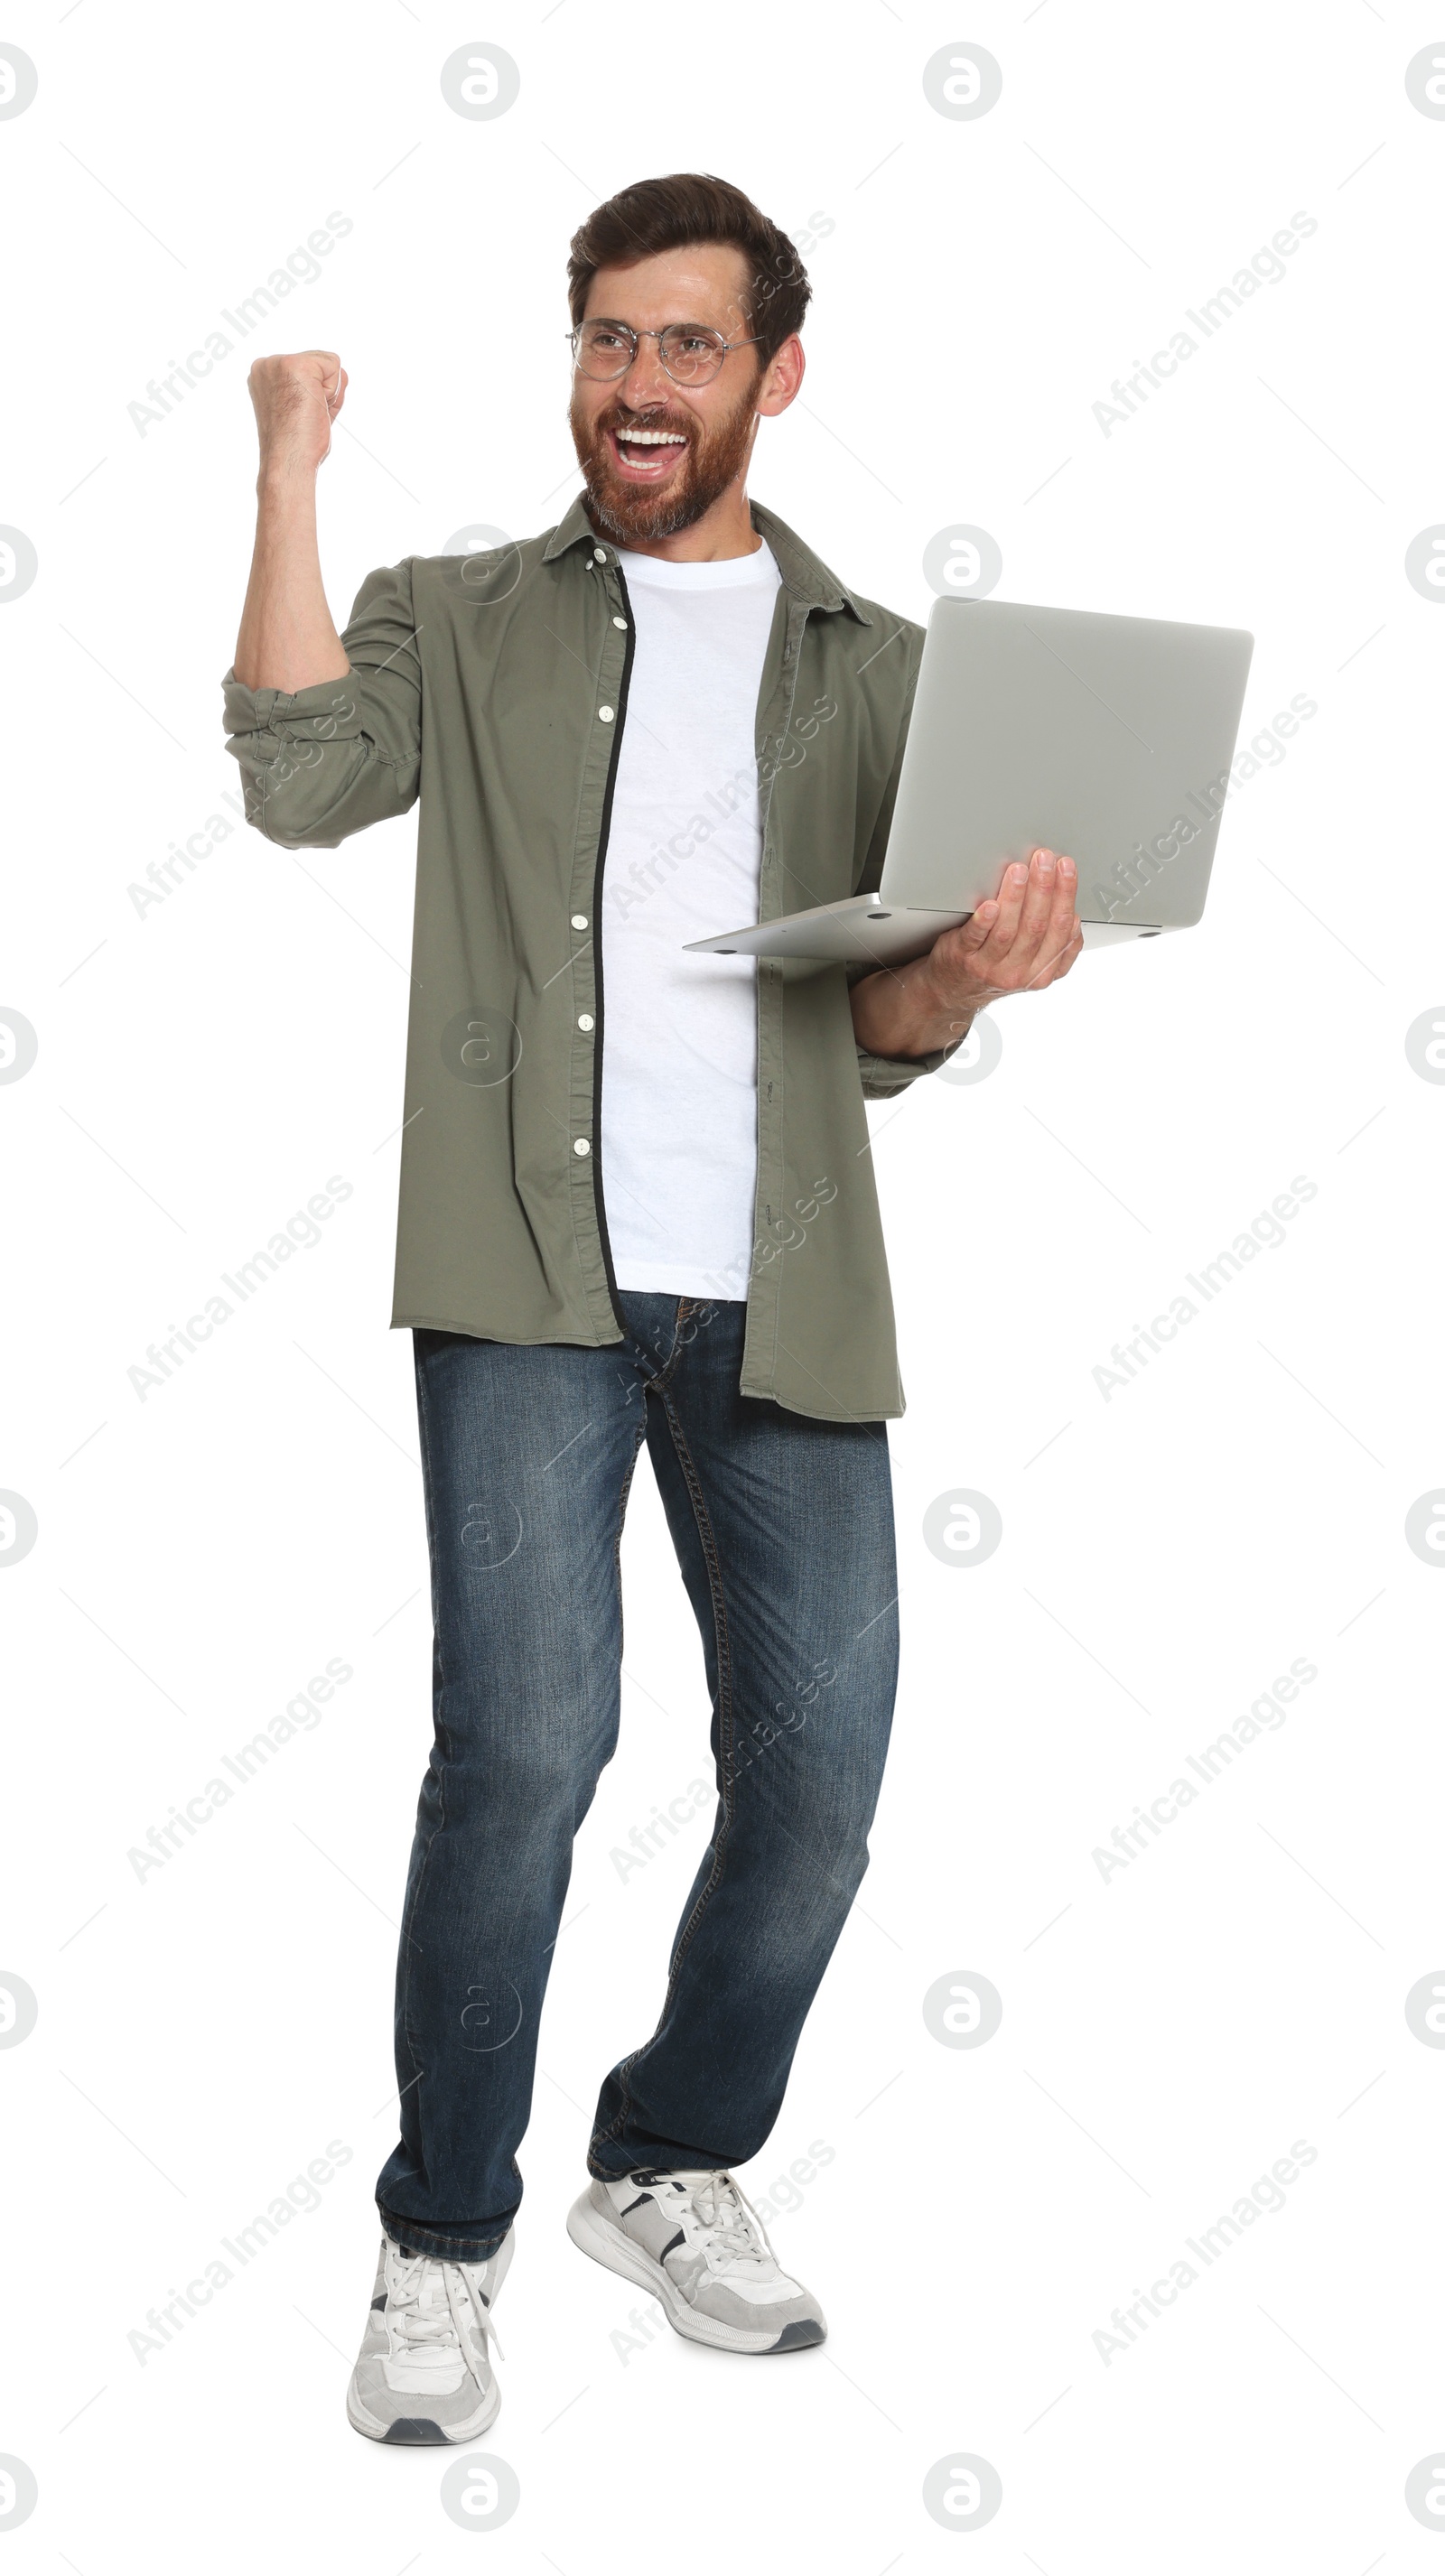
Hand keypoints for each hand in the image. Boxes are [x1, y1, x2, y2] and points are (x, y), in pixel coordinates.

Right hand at [248, 350, 347, 479]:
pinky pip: (335, 366)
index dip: (316, 394)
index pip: (309, 368)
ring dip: (329, 394)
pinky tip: (315, 409)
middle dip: (324, 392)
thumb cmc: (296, 444)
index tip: (301, 415)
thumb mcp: (300, 407)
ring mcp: (279, 363)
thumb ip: (312, 386)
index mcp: (264, 374)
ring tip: (309, 414)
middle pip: (320, 363)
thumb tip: (339, 369)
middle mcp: (266, 364)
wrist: (288, 463)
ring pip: (329, 365)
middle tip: (306, 417)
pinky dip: (333, 393)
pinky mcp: (296, 366)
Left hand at [848, 846, 1082, 1060]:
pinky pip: (975, 939)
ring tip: (1018, 871)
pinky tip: (989, 905)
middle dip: (1044, 887)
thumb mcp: (1033, 963)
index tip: (1066, 867)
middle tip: (1044, 859)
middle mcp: (1019, 973)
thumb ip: (1052, 940)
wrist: (955, 990)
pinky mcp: (963, 959)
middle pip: (1036, 926)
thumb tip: (1073, 909)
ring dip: (1015, 897)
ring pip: (1008, 930)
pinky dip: (983, 921)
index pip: (1061, 929)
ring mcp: (990, 968)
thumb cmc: (996, 967)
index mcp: (1043, 971)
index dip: (1066, 894)